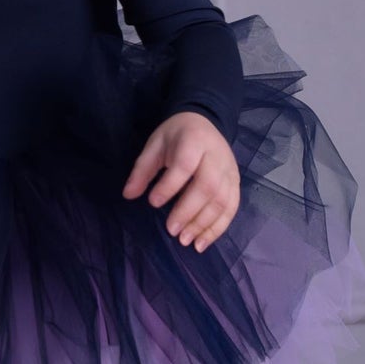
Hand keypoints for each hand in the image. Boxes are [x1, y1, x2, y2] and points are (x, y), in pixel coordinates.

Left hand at [122, 111, 239, 250]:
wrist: (204, 121)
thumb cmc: (175, 136)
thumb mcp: (154, 145)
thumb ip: (142, 169)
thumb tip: (128, 195)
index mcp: (193, 141)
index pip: (185, 165)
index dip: (169, 186)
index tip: (153, 202)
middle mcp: (216, 156)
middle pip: (208, 186)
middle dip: (189, 211)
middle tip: (171, 230)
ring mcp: (229, 170)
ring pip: (222, 200)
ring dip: (204, 224)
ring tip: (185, 240)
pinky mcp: (235, 183)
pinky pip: (231, 208)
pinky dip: (218, 228)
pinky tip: (203, 242)